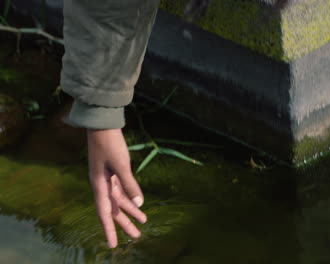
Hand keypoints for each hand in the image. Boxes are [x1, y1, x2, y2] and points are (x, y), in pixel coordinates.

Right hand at [87, 128, 146, 247]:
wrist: (103, 125)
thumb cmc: (110, 143)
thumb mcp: (121, 164)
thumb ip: (130, 185)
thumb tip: (139, 204)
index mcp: (99, 185)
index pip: (104, 213)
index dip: (109, 229)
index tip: (113, 245)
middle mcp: (102, 185)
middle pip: (114, 209)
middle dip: (125, 223)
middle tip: (136, 236)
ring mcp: (107, 178)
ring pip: (119, 200)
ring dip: (130, 211)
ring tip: (143, 222)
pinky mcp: (113, 171)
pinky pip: (122, 189)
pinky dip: (130, 197)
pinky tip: (139, 204)